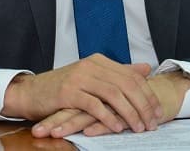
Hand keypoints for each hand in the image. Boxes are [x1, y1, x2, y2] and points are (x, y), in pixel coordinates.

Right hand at [1, 54, 160, 135]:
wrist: (31, 92)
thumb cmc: (62, 88)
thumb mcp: (92, 77)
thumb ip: (118, 72)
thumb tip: (145, 68)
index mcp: (99, 61)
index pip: (132, 75)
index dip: (148, 94)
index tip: (157, 112)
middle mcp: (90, 65)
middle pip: (126, 84)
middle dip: (143, 105)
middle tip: (152, 123)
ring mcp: (79, 77)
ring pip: (113, 94)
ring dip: (129, 113)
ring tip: (139, 128)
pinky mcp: (68, 92)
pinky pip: (94, 105)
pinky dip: (108, 117)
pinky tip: (116, 127)